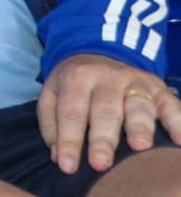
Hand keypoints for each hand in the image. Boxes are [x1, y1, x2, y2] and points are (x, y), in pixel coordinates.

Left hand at [37, 53, 180, 173]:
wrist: (97, 52)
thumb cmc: (72, 83)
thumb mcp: (51, 94)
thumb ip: (51, 124)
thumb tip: (57, 155)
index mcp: (77, 78)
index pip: (71, 113)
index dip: (69, 141)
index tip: (67, 166)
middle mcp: (107, 77)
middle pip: (105, 111)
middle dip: (103, 139)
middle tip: (100, 164)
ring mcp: (135, 82)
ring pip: (138, 106)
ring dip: (139, 127)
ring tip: (140, 147)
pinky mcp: (158, 88)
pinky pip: (170, 105)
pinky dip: (177, 121)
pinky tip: (178, 139)